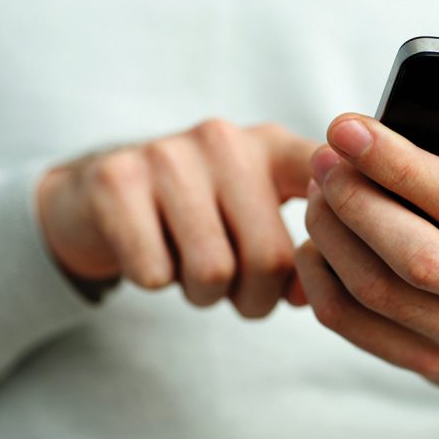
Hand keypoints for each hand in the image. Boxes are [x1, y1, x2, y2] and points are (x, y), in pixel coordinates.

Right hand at [37, 119, 317, 315]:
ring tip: (193, 272)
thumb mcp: (256, 215)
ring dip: (205, 295)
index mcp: (272, 146)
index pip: (326, 182)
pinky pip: (154, 273)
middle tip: (237, 292)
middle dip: (256, 298)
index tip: (329, 258)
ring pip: (213, 271)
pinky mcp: (117, 182)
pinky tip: (153, 254)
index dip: (337, 230)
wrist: (100, 198)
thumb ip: (301, 245)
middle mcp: (226, 140)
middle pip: (270, 257)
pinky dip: (156, 282)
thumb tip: (312, 290)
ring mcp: (169, 156)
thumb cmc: (200, 218)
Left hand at [297, 103, 438, 429]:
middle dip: (355, 200)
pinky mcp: (431, 365)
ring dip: (332, 235)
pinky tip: (316, 243)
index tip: (350, 128)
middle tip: (325, 159)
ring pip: (378, 291)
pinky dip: (323, 282)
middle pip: (414, 254)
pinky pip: (356, 327)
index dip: (400, 165)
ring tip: (318, 192)